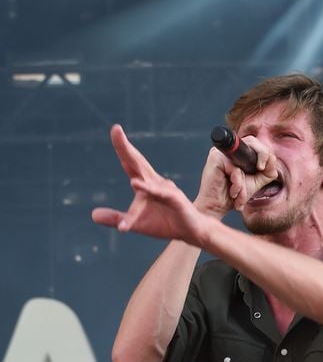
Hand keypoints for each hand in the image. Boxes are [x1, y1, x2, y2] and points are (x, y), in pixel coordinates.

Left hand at [92, 125, 198, 241]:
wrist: (190, 232)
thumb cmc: (166, 223)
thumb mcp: (136, 222)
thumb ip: (116, 218)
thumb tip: (93, 215)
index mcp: (145, 184)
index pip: (130, 163)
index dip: (122, 147)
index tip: (115, 129)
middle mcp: (154, 182)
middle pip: (137, 161)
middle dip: (125, 147)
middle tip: (115, 129)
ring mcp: (164, 189)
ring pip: (145, 178)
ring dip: (134, 164)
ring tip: (121, 156)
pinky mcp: (174, 199)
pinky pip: (158, 193)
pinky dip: (148, 189)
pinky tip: (135, 184)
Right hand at [194, 138, 278, 215]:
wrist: (216, 208)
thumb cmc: (233, 195)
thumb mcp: (256, 182)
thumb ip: (267, 171)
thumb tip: (272, 159)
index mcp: (237, 152)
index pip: (255, 143)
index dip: (265, 153)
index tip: (266, 169)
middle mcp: (228, 149)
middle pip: (252, 141)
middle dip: (262, 158)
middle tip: (261, 170)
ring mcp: (220, 152)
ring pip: (244, 161)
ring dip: (245, 183)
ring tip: (240, 195)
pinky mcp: (215, 159)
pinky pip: (236, 170)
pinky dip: (238, 185)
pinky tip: (232, 193)